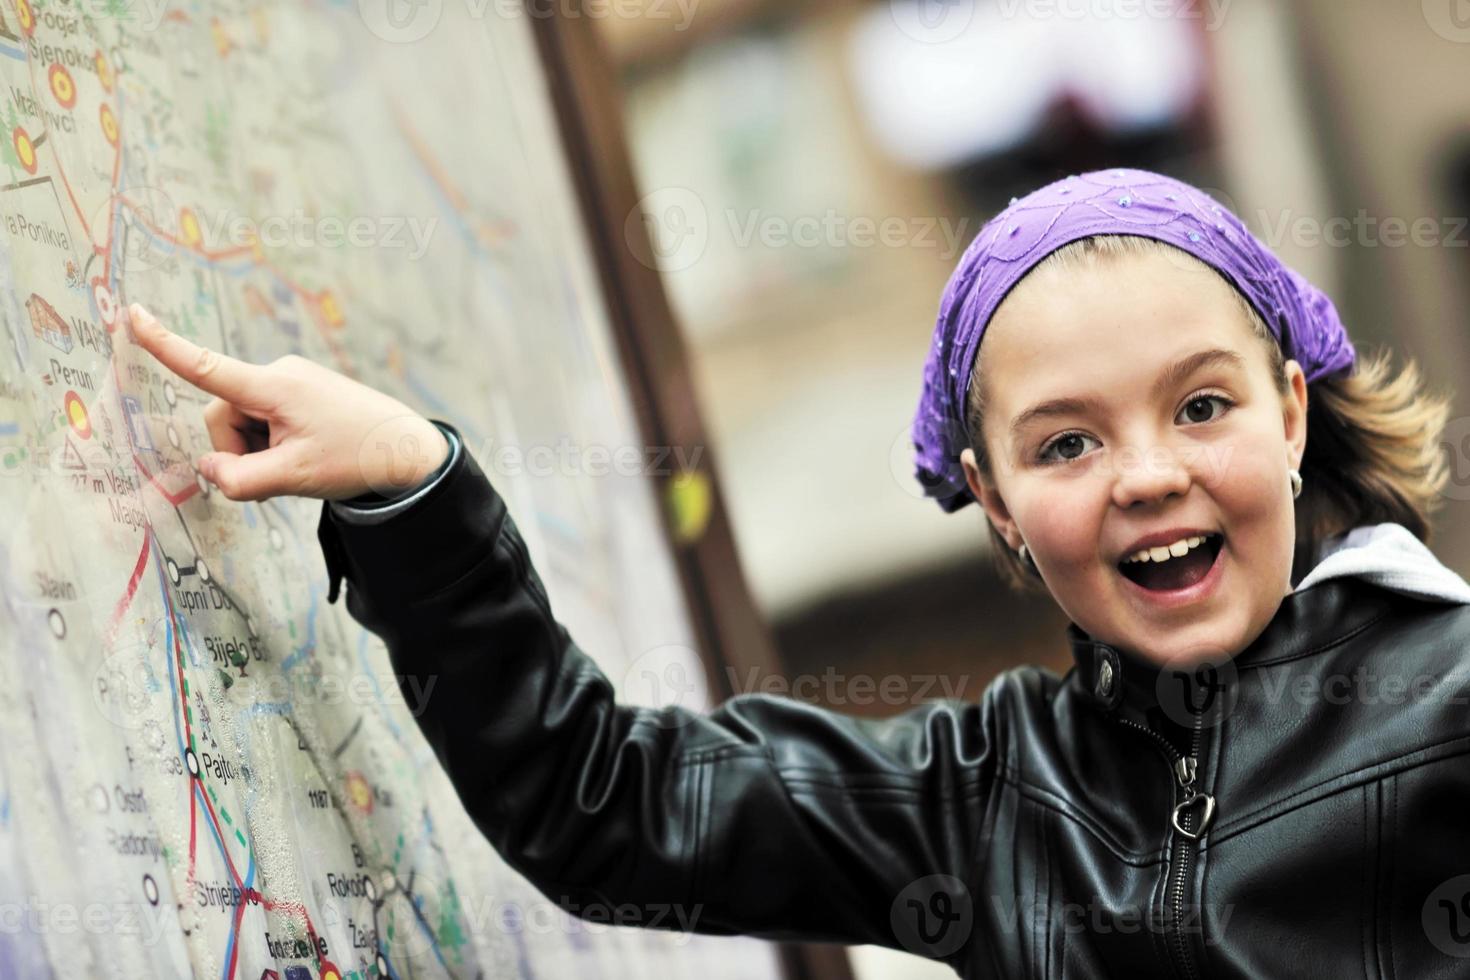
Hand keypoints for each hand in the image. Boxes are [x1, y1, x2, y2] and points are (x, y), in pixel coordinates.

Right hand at [127, 303, 448, 501]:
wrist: (408, 452)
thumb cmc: (355, 459)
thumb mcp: (294, 478)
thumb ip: (240, 479)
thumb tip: (208, 469)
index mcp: (275, 387)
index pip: (208, 368)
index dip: (164, 344)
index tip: (132, 314)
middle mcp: (279, 374)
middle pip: (222, 417)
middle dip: (238, 451)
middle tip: (279, 474)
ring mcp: (290, 382)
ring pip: (242, 424)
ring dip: (257, 450)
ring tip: (301, 462)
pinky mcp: (300, 393)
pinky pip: (264, 421)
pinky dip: (273, 444)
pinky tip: (306, 454)